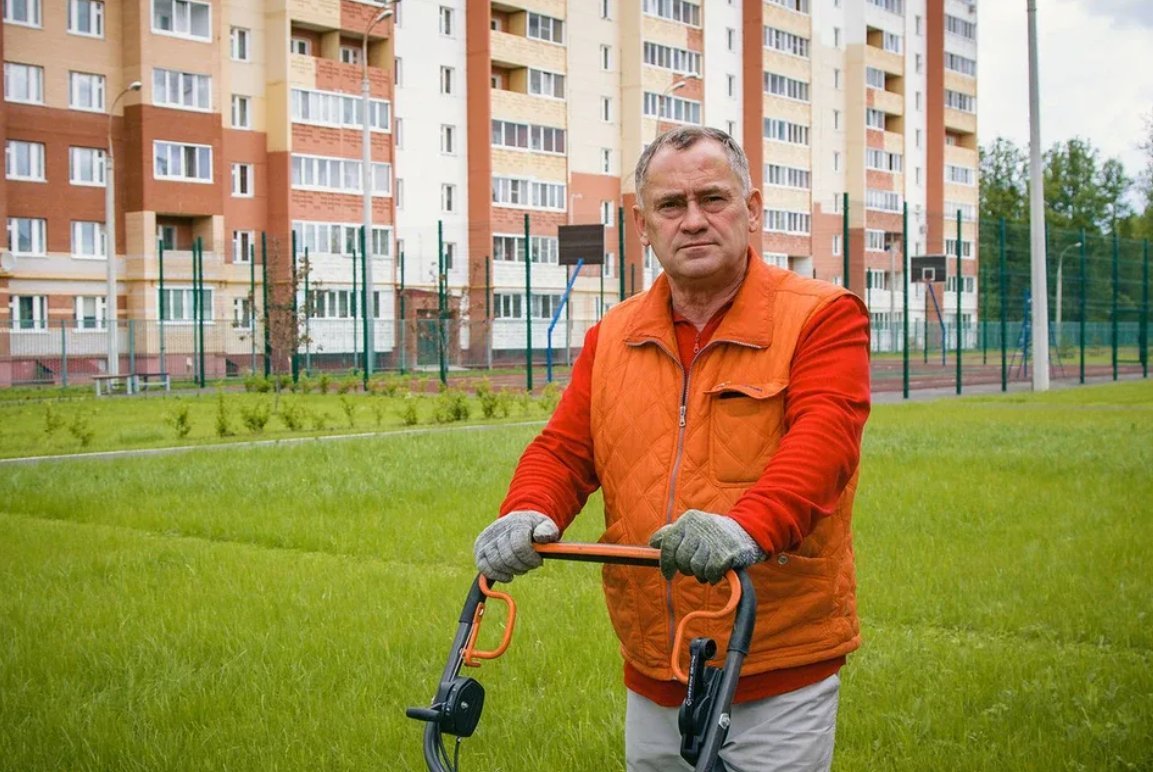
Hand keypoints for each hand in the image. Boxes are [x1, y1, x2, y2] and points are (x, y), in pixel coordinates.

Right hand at [474, 510, 559, 582]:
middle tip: (529, 565)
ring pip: (496, 564)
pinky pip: (484, 567)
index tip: (538, 561)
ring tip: (519, 567)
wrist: (517, 520)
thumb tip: (542, 537)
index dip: (530, 559)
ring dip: (511, 571)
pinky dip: (497, 575)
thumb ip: (548, 531)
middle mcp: (498, 530)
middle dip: (522, 566)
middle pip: (508, 558)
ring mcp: (486, 539)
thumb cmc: (534, 527)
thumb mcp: (547, 525)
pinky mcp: (479, 549)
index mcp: (516, 524)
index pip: (520, 547)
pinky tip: (508, 575)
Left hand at [649, 510, 765, 583]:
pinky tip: (718, 571)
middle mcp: (699, 527)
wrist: (749, 531)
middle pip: (681, 559)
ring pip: (695, 568)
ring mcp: (713, 539)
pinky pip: (710, 574)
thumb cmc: (716, 533)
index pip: (668, 544)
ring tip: (709, 567)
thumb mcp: (694, 527)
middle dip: (687, 568)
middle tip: (696, 568)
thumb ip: (673, 533)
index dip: (665, 563)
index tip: (667, 575)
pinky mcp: (726, 553)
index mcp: (688, 519)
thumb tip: (653, 542)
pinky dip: (713, 576)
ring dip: (701, 573)